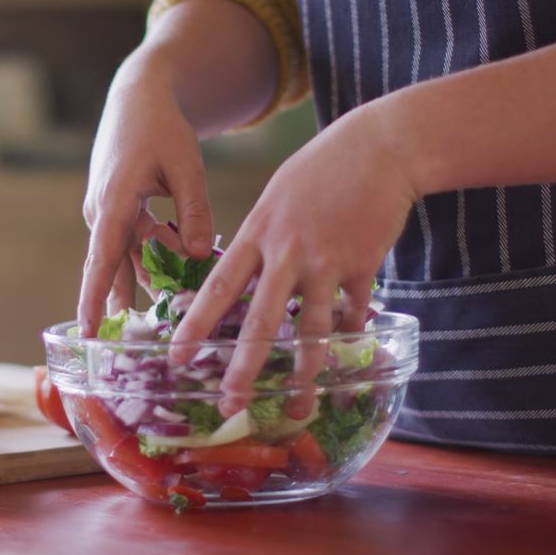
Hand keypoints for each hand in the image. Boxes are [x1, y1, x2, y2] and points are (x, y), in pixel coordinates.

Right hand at [77, 53, 215, 336]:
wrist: (138, 99)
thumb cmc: (161, 128)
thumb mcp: (186, 166)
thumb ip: (193, 210)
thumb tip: (196, 256)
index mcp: (114, 202)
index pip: (101, 259)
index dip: (94, 298)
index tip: (88, 331)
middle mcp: (102, 213)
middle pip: (113, 268)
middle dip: (125, 303)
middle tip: (142, 340)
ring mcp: (107, 214)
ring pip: (128, 258)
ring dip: (150, 279)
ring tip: (175, 309)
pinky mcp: (117, 213)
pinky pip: (134, 245)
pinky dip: (155, 258)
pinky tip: (179, 272)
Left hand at [171, 103, 418, 417]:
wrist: (379, 147)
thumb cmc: (321, 169)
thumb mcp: (276, 197)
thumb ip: (259, 239)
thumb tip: (241, 278)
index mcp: (257, 233)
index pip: (218, 288)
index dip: (195, 326)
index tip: (176, 358)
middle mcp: (286, 252)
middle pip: (260, 319)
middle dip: (242, 367)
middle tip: (227, 402)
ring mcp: (326, 260)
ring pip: (310, 329)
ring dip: (304, 373)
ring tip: (298, 407)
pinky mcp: (363, 265)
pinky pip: (353, 314)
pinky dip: (349, 338)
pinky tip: (346, 361)